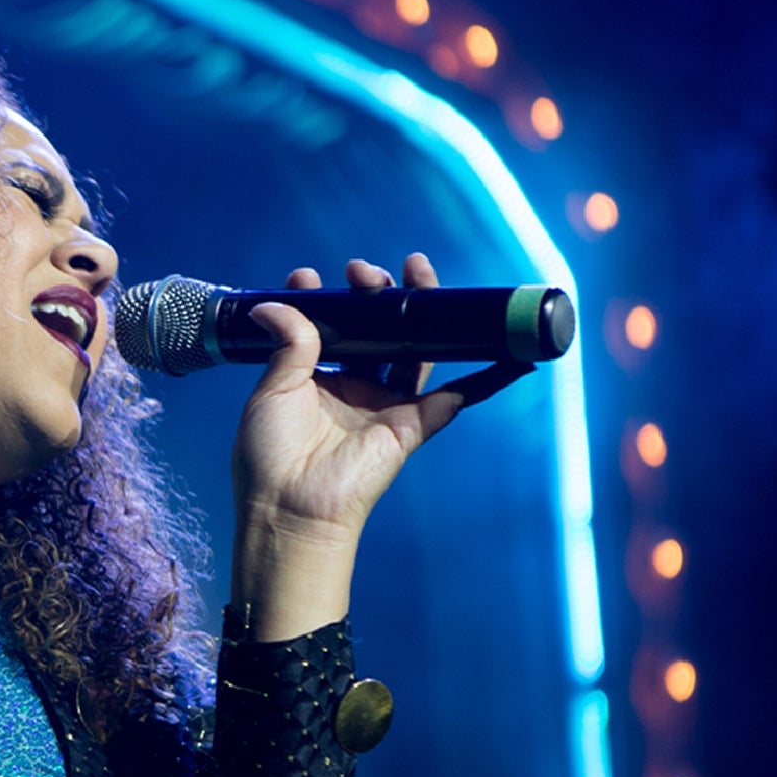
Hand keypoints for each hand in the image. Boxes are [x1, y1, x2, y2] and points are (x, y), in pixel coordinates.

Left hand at [229, 254, 530, 636]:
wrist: (290, 506)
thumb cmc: (269, 454)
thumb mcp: (273, 390)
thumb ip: (287, 344)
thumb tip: (275, 303)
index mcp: (314, 381)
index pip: (327, 330)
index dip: (324, 301)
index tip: (310, 277)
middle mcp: (352, 390)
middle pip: (376, 333)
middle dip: (375, 294)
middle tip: (363, 270)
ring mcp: (383, 406)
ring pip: (412, 350)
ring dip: (418, 312)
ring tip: (414, 271)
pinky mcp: (411, 426)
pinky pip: (456, 398)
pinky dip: (486, 377)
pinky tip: (507, 350)